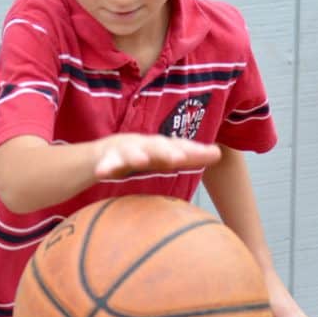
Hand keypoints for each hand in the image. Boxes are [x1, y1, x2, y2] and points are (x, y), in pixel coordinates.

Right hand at [95, 134, 220, 178]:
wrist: (97, 157)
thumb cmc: (139, 157)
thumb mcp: (163, 158)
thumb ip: (189, 157)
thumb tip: (220, 154)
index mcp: (160, 146)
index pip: (180, 146)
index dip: (195, 150)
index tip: (213, 154)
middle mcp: (144, 144)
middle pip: (158, 145)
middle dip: (169, 150)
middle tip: (180, 157)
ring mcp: (123, 149)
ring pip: (131, 151)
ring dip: (137, 154)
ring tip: (142, 160)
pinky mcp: (104, 158)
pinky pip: (105, 163)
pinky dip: (105, 167)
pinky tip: (103, 172)